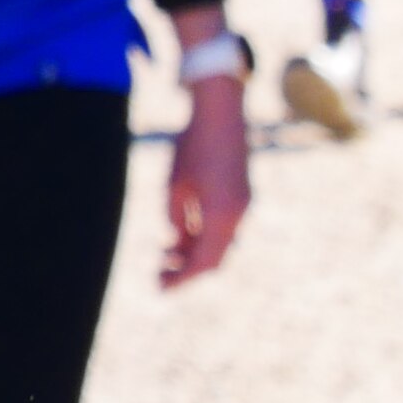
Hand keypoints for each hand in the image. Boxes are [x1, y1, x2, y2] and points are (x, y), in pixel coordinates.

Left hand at [162, 80, 249, 284]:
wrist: (221, 114)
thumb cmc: (192, 145)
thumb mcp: (174, 184)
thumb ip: (175, 216)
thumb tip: (176, 241)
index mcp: (222, 214)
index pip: (203, 261)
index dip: (182, 278)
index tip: (161, 288)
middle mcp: (238, 215)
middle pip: (214, 257)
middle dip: (186, 269)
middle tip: (159, 277)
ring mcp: (243, 206)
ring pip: (219, 243)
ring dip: (194, 252)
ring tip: (164, 256)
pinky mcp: (241, 196)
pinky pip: (223, 227)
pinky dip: (202, 236)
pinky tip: (180, 235)